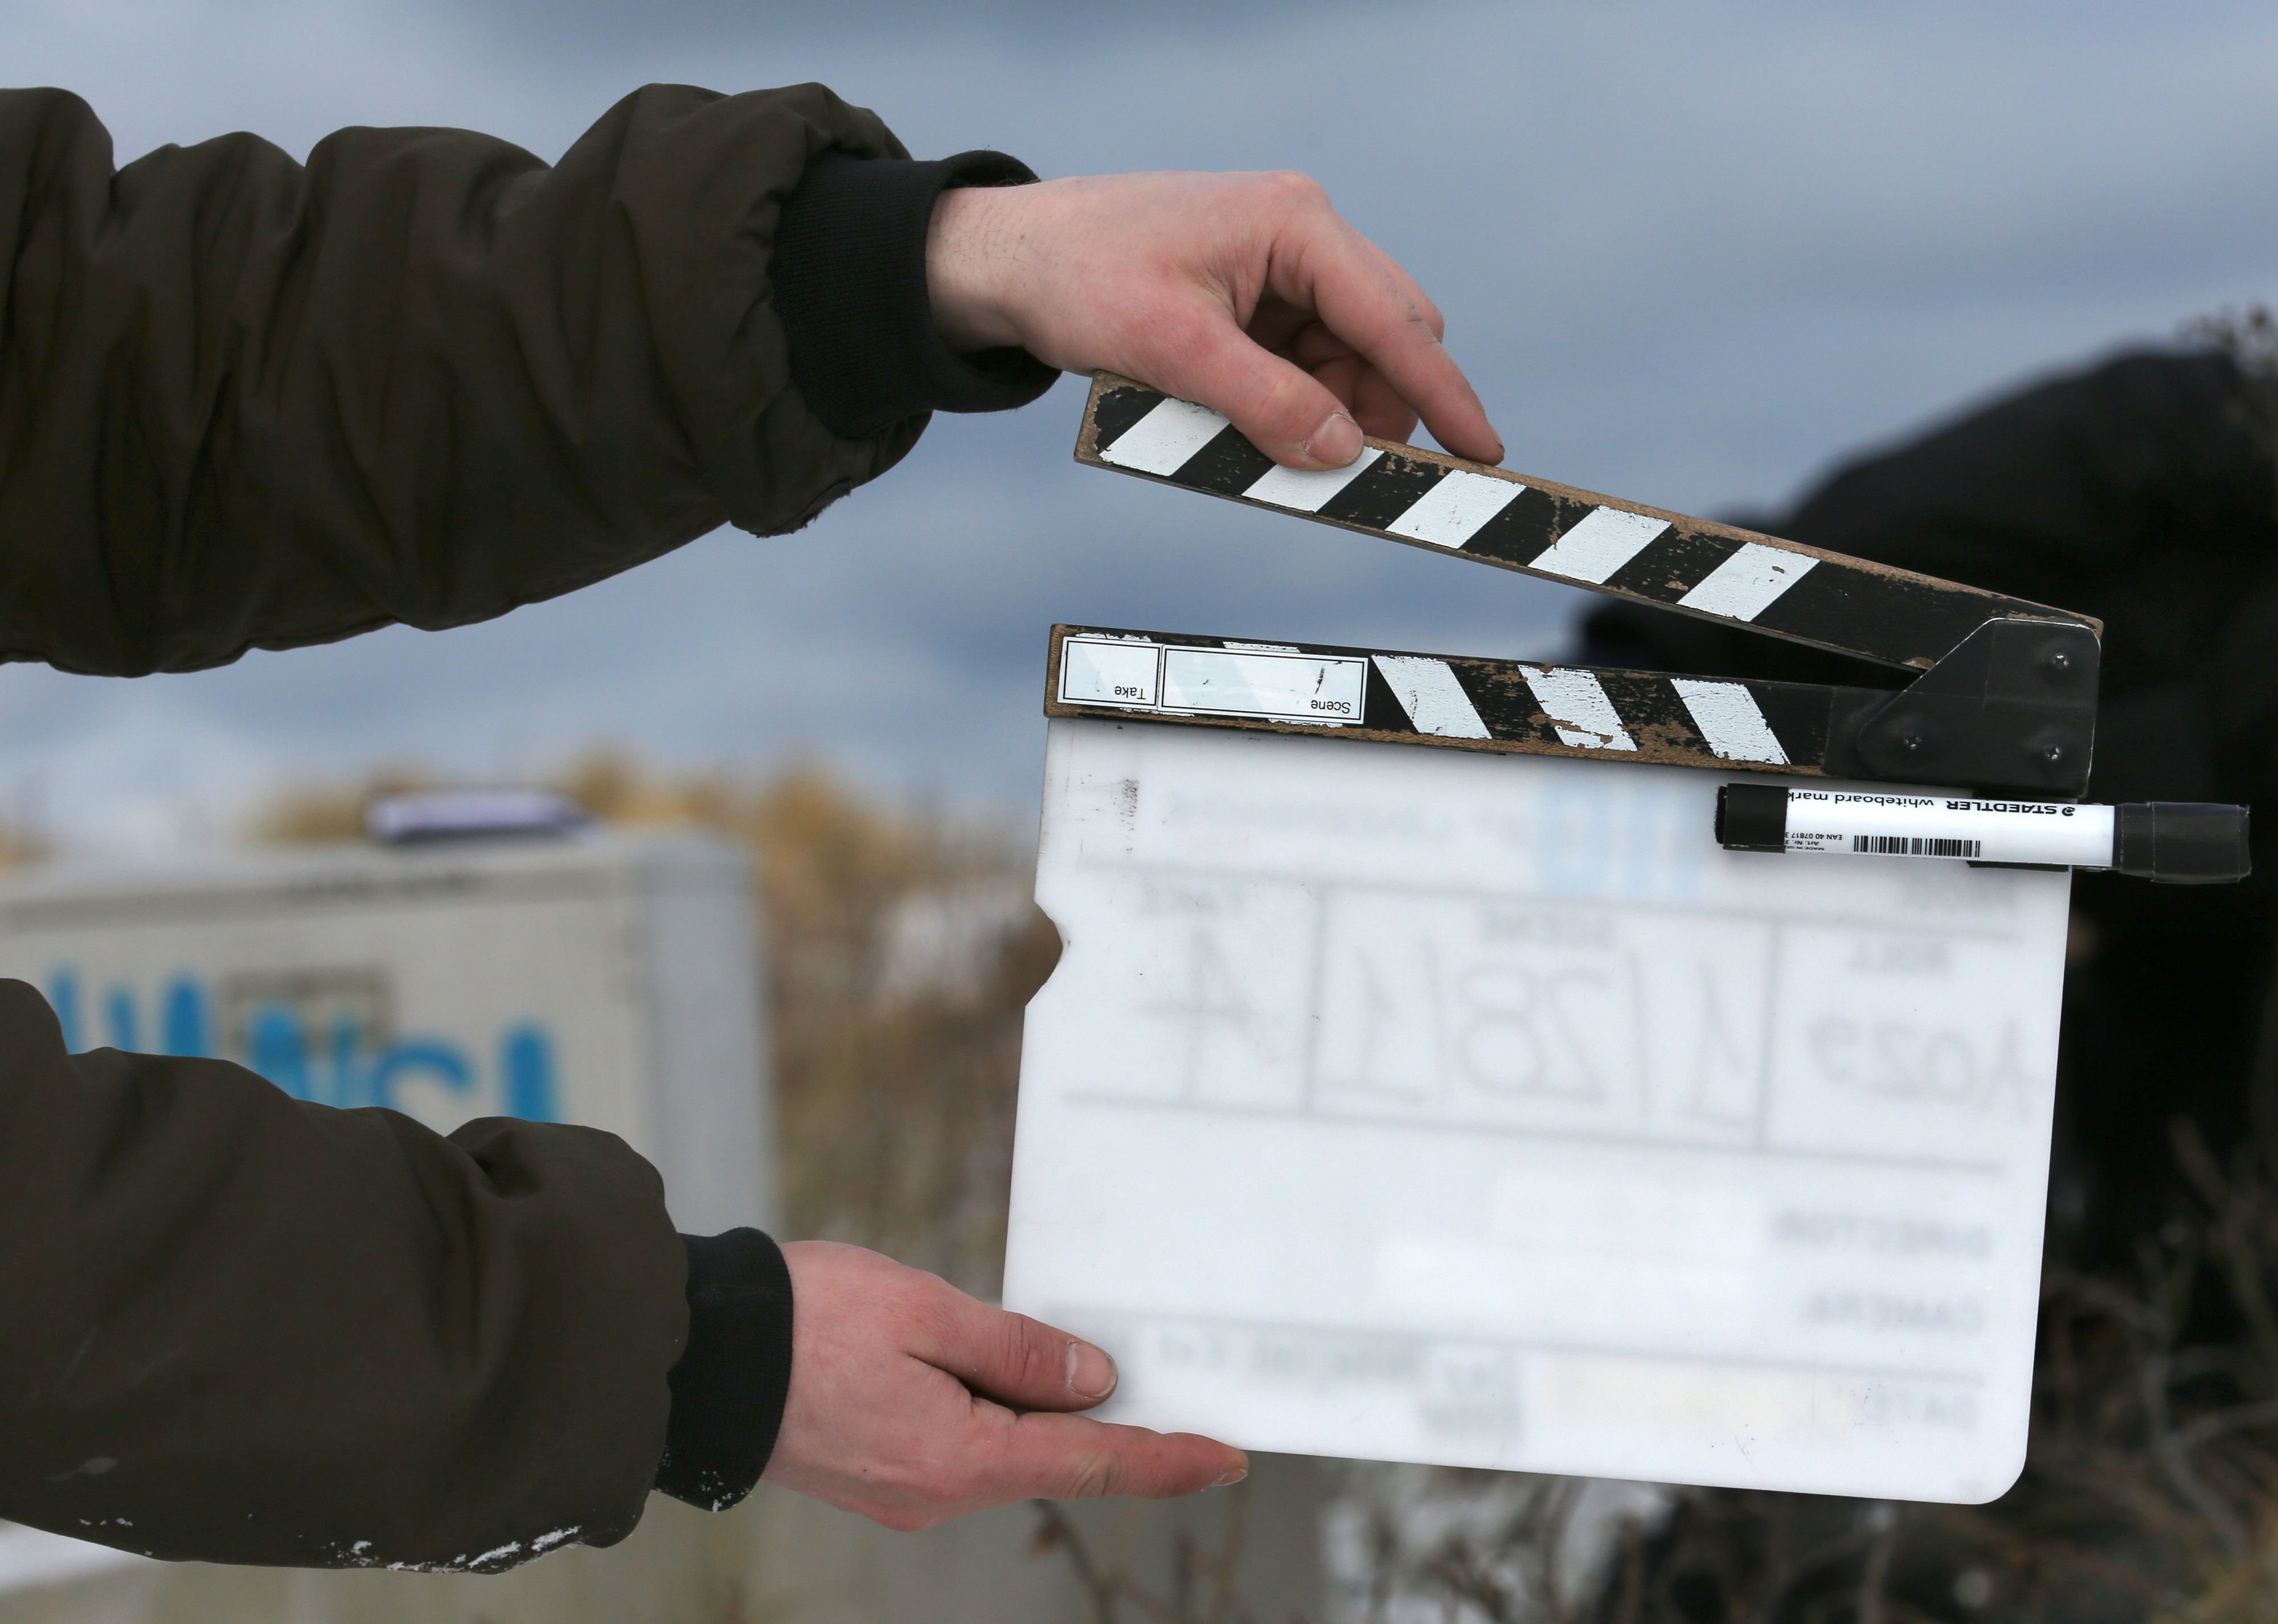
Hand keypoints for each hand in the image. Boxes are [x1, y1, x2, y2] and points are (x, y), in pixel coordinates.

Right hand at [762, 1241, 1245, 1530]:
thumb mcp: (927, 1312)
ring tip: (1060, 1349)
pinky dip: (990, 1412)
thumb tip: (1095, 1384)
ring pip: (1001, 1449)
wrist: (699, 1357)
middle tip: (1159, 1369)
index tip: (1228, 1455)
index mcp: (960, 1458)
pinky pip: (959, 1446)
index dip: (1168, 1459)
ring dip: (1039, 1409)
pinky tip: (988, 1366)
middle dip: (1105, 1420)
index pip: (1093, 1464)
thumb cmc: (804, 1321)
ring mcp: (903, 1492)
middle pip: (1050, 1457)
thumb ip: (1019, 1352)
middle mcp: (937, 1494)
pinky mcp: (876, 1476)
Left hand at [927, 170, 1502, 470]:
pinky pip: (1302, 364)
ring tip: (1251, 443)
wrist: (1008, 260)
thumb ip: (1265, 402)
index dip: (1444, 393)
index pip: (1396, 320)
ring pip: (1346, 360)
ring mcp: (1279, 267)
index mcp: (1295, 224)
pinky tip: (1238, 421)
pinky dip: (1288, 404)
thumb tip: (1342, 452)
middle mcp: (1301, 235)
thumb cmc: (1078, 279)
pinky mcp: (1255, 299)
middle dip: (1373, 411)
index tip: (1483, 452)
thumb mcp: (1170, 349)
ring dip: (1321, 413)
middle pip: (1385, 338)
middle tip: (1339, 477)